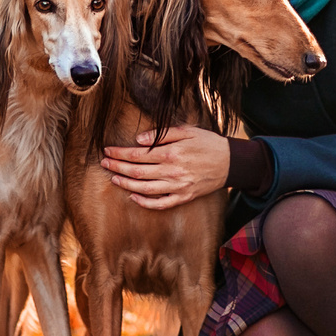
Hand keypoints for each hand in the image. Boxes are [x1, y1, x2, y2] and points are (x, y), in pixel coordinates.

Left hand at [101, 125, 231, 210]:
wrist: (231, 162)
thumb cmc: (208, 143)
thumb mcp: (187, 131)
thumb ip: (162, 134)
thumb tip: (139, 140)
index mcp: (172, 153)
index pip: (138, 155)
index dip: (120, 153)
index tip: (108, 150)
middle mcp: (172, 172)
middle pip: (137, 172)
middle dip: (117, 167)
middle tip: (104, 163)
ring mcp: (177, 187)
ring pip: (144, 189)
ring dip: (125, 185)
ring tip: (113, 178)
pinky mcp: (183, 197)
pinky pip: (160, 204)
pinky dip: (145, 202)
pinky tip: (133, 197)